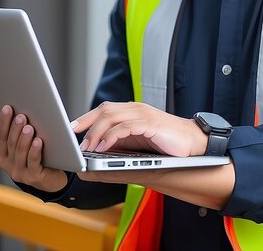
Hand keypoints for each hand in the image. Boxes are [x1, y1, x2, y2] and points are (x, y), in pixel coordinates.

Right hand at [0, 105, 67, 192]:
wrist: (52, 178)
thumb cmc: (41, 156)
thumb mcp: (28, 145)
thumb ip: (24, 132)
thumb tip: (24, 111)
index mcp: (5, 155)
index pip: (2, 136)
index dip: (3, 122)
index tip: (8, 107)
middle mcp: (10, 165)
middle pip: (11, 143)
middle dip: (15, 128)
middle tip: (21, 116)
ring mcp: (20, 173)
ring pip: (21, 152)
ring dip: (24, 139)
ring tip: (29, 127)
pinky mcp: (33, 177)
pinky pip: (33, 162)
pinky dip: (35, 151)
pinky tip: (38, 141)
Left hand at [71, 101, 207, 156]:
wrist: (191, 142)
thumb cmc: (164, 144)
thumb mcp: (137, 143)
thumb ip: (119, 144)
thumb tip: (95, 153)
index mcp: (131, 111)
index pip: (103, 109)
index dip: (85, 118)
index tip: (70, 129)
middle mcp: (135, 109)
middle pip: (104, 110)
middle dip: (87, 124)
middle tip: (75, 141)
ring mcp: (143, 114)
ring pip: (112, 116)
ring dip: (96, 132)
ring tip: (87, 147)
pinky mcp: (150, 124)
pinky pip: (126, 127)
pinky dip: (112, 136)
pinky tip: (104, 146)